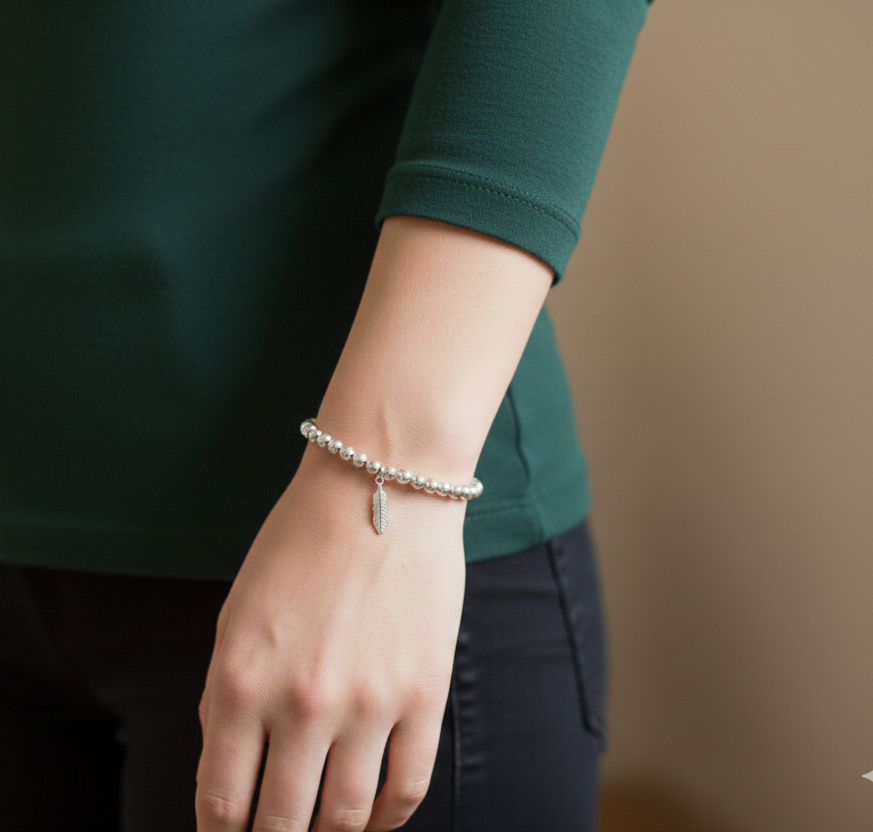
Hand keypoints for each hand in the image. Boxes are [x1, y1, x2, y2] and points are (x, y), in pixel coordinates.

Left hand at [195, 450, 466, 831]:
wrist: (380, 487)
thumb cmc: (302, 541)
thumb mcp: (238, 613)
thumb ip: (225, 693)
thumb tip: (229, 762)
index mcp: (241, 683)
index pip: (222, 803)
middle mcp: (301, 705)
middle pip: (281, 823)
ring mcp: (368, 703)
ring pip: (344, 817)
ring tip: (324, 829)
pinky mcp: (424, 694)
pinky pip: (407, 788)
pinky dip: (387, 818)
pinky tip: (375, 817)